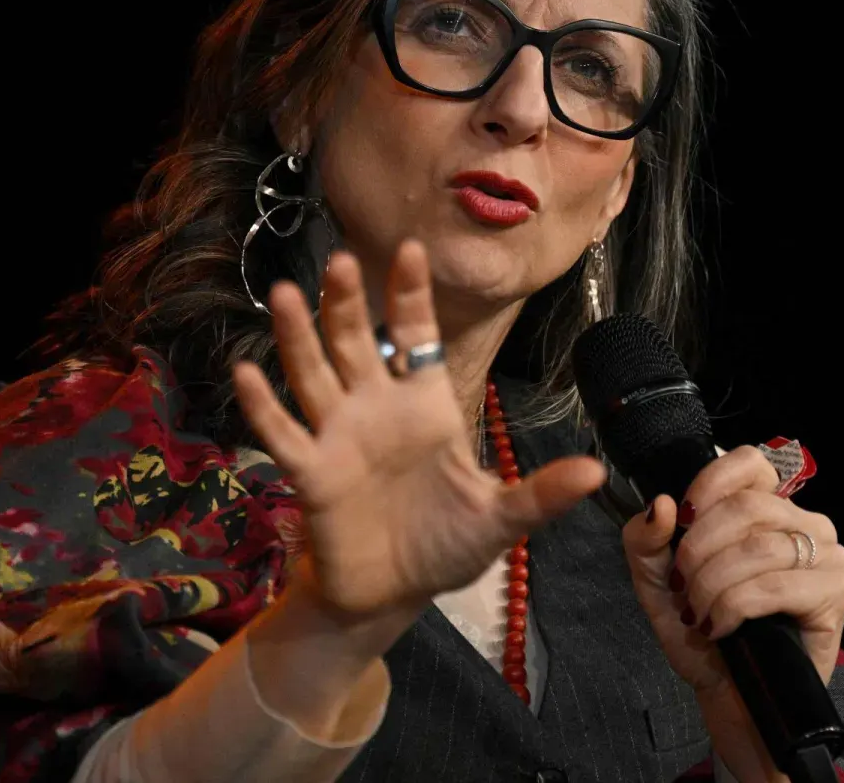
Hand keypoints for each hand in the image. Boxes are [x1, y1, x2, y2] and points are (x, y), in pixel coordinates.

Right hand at [233, 239, 605, 621]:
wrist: (392, 594)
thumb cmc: (443, 545)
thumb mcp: (500, 521)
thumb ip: (540, 494)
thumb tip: (598, 474)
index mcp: (424, 404)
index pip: (417, 337)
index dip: (412, 296)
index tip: (414, 249)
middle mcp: (375, 408)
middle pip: (356, 343)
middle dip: (347, 303)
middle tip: (340, 261)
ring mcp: (339, 436)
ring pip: (314, 375)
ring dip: (297, 338)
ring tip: (282, 295)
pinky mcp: (312, 474)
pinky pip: (284, 434)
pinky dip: (264, 407)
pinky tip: (245, 374)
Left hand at [620, 445, 843, 705]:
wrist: (726, 690)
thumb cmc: (700, 628)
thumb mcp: (657, 579)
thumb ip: (646, 538)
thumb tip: (660, 504)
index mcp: (766, 506)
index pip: (749, 463)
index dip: (708, 486)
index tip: (680, 522)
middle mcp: (804, 523)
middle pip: (748, 506)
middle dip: (700, 549)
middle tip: (684, 588)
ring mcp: (826, 555)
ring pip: (759, 548)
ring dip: (713, 585)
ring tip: (700, 614)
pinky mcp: (836, 593)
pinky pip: (776, 586)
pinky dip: (736, 607)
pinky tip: (723, 628)